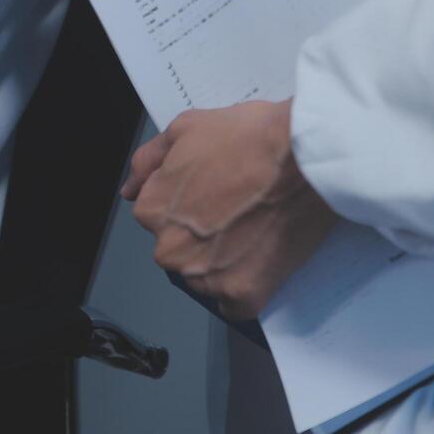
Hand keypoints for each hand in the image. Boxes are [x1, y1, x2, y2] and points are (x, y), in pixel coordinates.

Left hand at [123, 99, 337, 318]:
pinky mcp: (242, 295)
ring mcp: (205, 276)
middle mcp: (170, 249)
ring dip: (221, 263)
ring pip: (203, 277)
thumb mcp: (186, 128)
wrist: (305, 159)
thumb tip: (128, 190)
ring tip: (255, 230)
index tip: (215, 191)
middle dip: (200, 236)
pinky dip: (244, 289)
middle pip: (178, 249)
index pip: (158, 216)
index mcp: (152, 210)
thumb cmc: (250, 138)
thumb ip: (148, 161)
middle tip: (237, 211)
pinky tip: (259, 261)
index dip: (188, 201)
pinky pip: (233, 304)